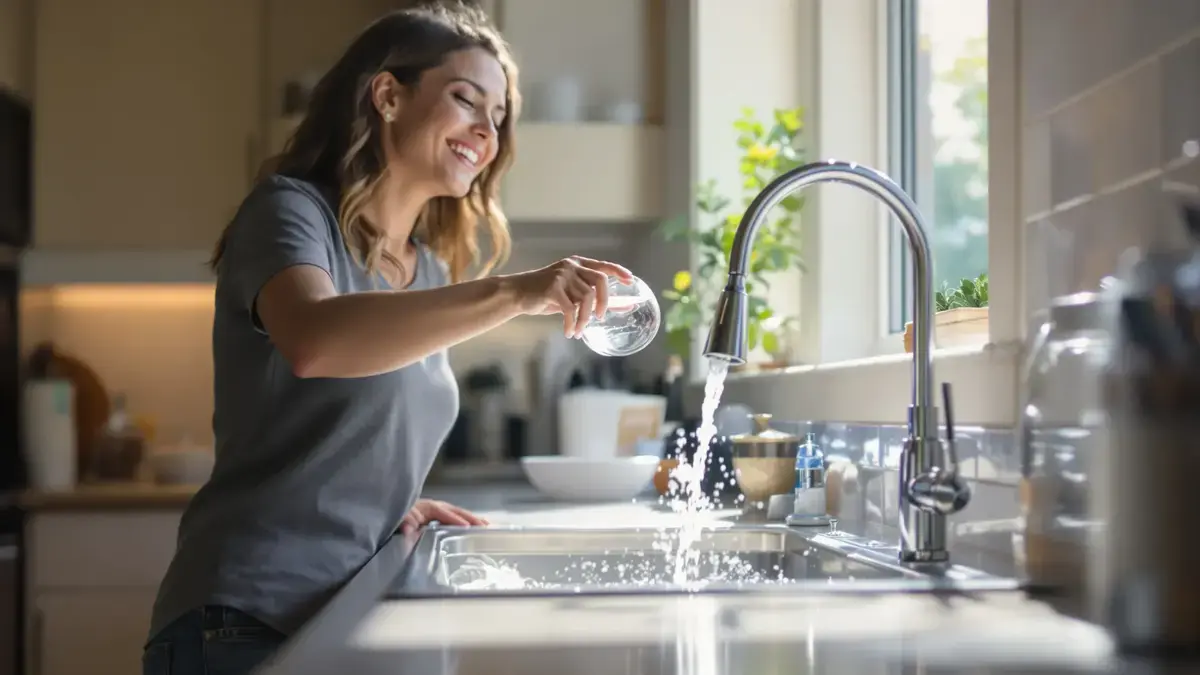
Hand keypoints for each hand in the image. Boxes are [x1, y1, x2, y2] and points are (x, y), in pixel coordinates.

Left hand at [399, 498, 488, 535]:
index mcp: (426, 507)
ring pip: (458, 514)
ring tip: (487, 526)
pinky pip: (455, 518)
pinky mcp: (438, 519)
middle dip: (471, 518)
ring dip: (472, 519)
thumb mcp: (398, 521)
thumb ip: (404, 523)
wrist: (391, 517)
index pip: (444, 512)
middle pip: (456, 511)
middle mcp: (435, 507)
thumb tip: (408, 529)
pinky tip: (476, 528)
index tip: (467, 527)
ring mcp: (438, 512)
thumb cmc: (396, 520)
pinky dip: (467, 522)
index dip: (455, 519)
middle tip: (485, 526)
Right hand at [506, 256, 633, 337]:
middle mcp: (572, 266)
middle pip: (599, 281)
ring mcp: (562, 275)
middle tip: (600, 318)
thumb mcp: (570, 294)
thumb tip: (623, 305)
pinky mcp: (552, 287)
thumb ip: (592, 297)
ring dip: (584, 320)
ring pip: (585, 299)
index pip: (603, 266)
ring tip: (579, 331)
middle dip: (604, 302)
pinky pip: (570, 309)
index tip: (630, 281)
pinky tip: (569, 332)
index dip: (618, 272)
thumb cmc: (545, 295)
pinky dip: (572, 323)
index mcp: (578, 264)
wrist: (517, 293)